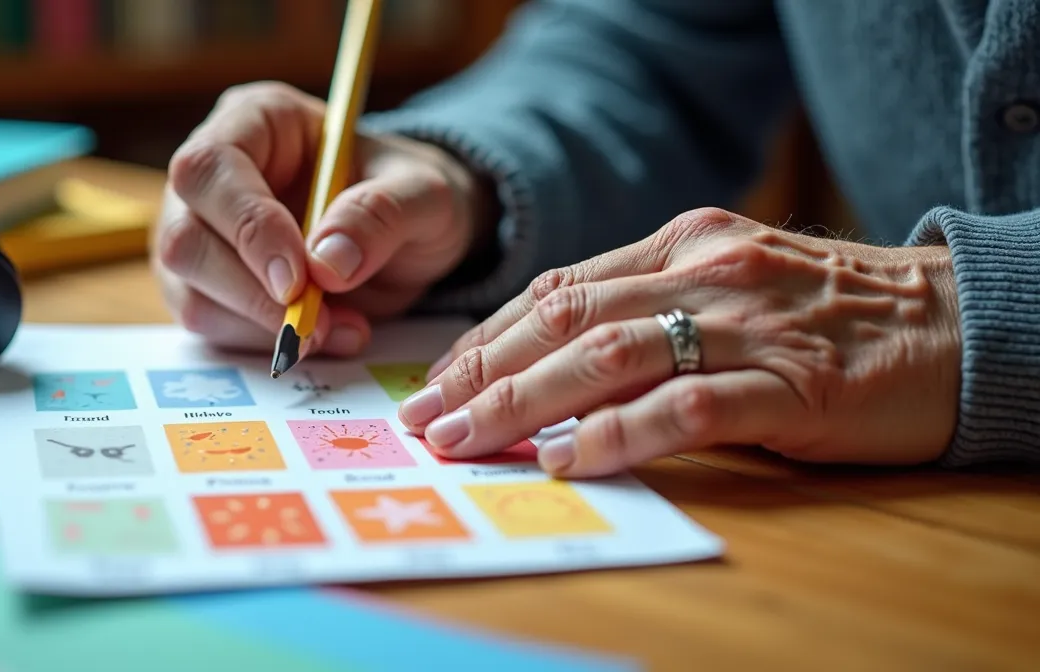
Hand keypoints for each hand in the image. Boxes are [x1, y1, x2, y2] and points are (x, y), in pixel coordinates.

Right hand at [153, 81, 488, 355]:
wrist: (408, 239)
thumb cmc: (406, 196)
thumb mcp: (425, 194)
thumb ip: (383, 214)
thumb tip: (328, 263)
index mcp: (257, 121)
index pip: (213, 167)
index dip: (247, 226)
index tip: (297, 279)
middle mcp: (213, 175)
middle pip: (184, 237)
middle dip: (248, 291)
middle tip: (316, 323)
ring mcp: (200, 233)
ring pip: (188, 291)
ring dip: (259, 326)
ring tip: (336, 329)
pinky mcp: (206, 287)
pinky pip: (210, 325)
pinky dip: (264, 343)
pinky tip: (323, 336)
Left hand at [399, 208, 962, 476]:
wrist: (953, 324)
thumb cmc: (829, 315)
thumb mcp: (728, 285)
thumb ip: (649, 307)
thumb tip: (550, 363)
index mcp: (682, 242)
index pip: (559, 289)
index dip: (488, 337)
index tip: (436, 381)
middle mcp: (705, 271)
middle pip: (567, 319)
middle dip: (484, 371)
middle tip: (427, 419)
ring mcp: (747, 325)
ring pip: (610, 356)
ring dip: (526, 401)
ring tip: (470, 439)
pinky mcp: (790, 383)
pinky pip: (686, 407)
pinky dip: (619, 433)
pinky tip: (570, 457)